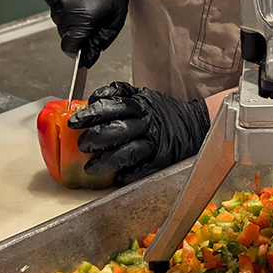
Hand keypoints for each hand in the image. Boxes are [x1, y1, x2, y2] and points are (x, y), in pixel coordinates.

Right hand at [41, 0, 131, 59]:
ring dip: (71, 14)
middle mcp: (62, 10)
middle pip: (65, 33)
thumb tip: (92, 52)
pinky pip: (54, 3)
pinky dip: (64, 1)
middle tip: (94, 13)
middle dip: (78, 29)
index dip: (80, 48)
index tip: (87, 45)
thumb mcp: (117, 13)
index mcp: (82, 18)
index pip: (70, 47)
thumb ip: (103, 37)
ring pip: (59, 18)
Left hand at [68, 81, 209, 185]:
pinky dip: (127, 175)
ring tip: (91, 167)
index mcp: (141, 106)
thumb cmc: (164, 113)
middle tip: (82, 145)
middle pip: (116, 130)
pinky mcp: (161, 161)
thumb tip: (95, 98)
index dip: (91, 114)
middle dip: (95, 138)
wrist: (196, 125)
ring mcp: (155, 144)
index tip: (75, 122)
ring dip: (106, 161)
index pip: (112, 106)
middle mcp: (147, 124)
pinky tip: (116, 177)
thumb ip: (120, 95)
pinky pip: (142, 170)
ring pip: (127, 153)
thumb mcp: (144, 96)